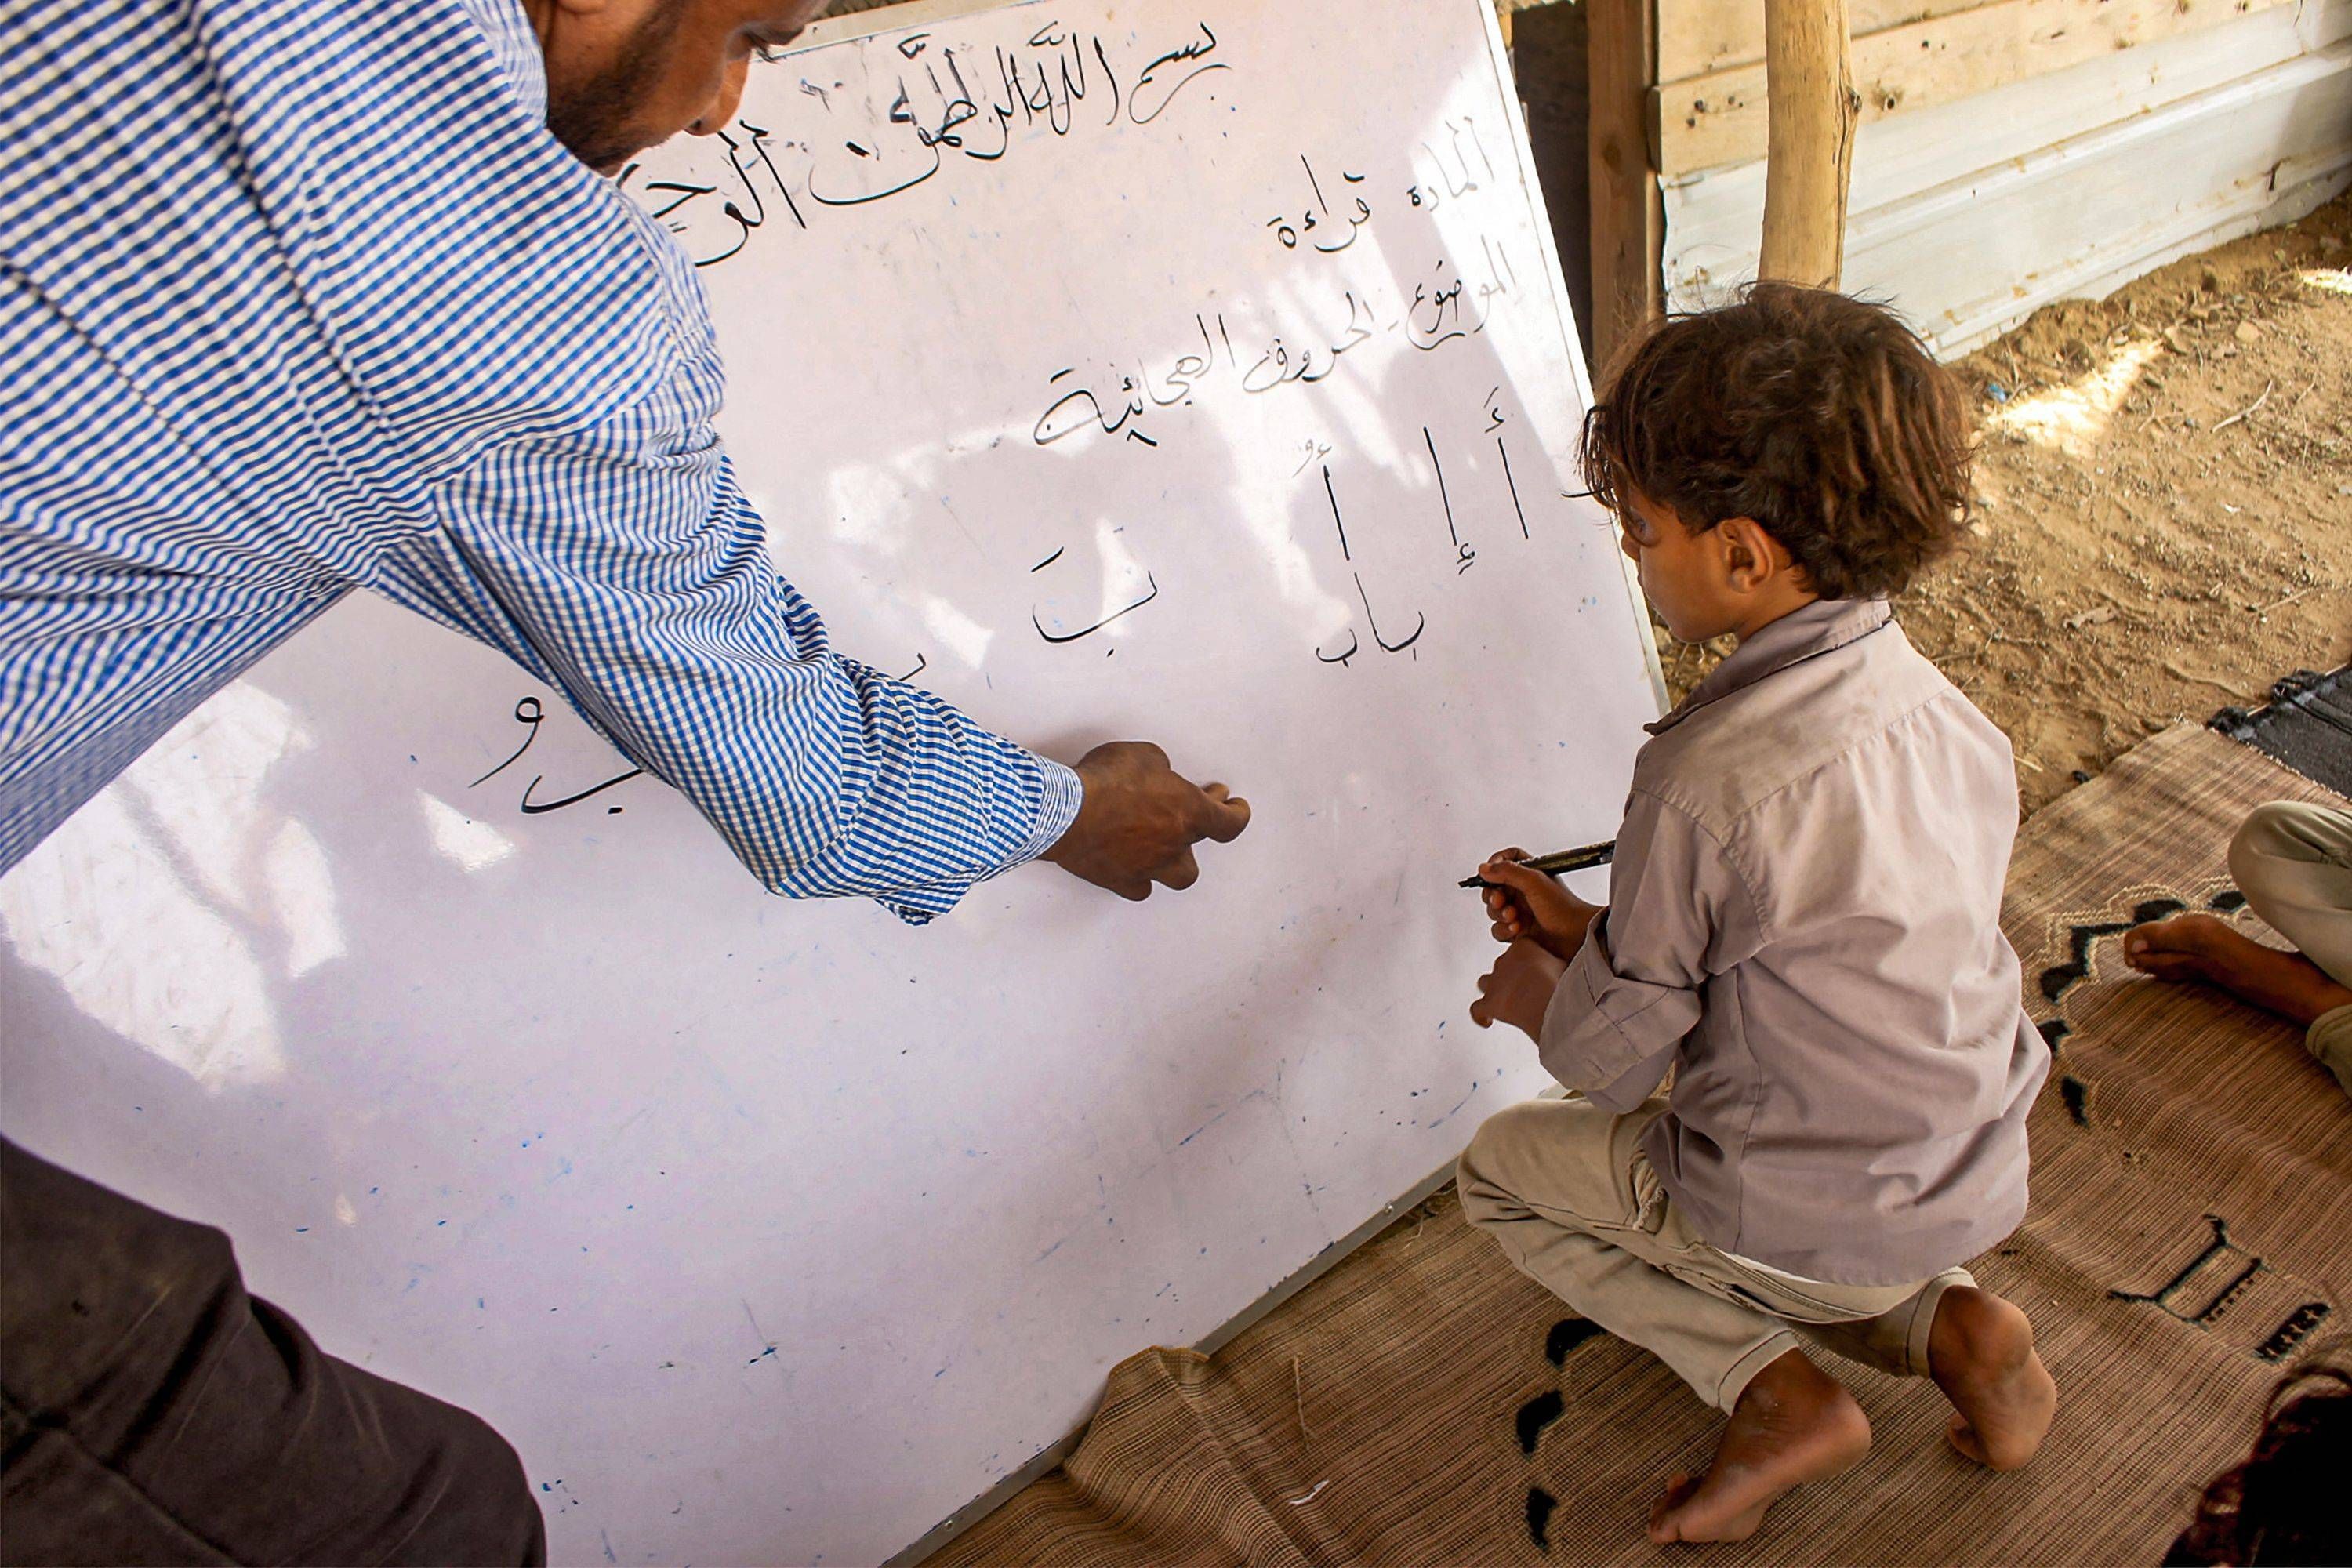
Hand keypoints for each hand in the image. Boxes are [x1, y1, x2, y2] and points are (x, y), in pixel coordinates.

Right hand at [1043, 742, 1249, 899]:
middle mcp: (1173, 845)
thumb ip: (1161, 770)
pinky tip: (1135, 869)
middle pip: (1199, 850)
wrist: (1065, 811)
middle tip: (1190, 820)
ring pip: (1176, 877)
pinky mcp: (1118, 880)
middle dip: (1197, 833)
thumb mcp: (1144, 756)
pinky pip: (1139, 887)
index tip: (1236, 808)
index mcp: (1189, 813)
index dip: (1237, 815)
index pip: (1230, 823)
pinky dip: (1140, 878)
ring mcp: (1147, 867)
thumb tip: (1159, 776)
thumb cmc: (1105, 781)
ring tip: (1168, 851)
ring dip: (1176, 863)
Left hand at [1470, 938, 1566, 1040]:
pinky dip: (1481, 1015)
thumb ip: (1562, 963)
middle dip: (1514, 976)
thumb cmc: (1563, 983)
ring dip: (1495, 990)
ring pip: (1486, 982)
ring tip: (1507, 1001)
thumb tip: (1577, 964)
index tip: (1540, 971)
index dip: (1530, 960)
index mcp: (1523, 947)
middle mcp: (1504, 960)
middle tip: (1530, 991)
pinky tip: (1488, 1022)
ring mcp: (1495, 982)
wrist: (1549, 1001)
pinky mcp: (1490, 1003)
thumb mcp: (1569, 964)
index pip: (1521, 948)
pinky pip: (1476, 1009)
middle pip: (1504, 964)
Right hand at [1479, 846, 1600, 962]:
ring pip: (1493, 910)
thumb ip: (1508, 872)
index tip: (1489, 871)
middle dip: (1493, 896)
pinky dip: (1504, 930)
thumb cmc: (1565, 909)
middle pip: (1493, 888)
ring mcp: (1520, 911)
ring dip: (1499, 914)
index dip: (1496, 863)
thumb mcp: (1535, 883)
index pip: (1507, 859)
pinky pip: (1498, 930)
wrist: (1577, 937)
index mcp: (1530, 874)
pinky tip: (1517, 930)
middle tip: (1501, 901)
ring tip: (1514, 918)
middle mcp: (1523, 891)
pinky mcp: (1518, 931)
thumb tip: (1485, 868)